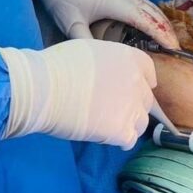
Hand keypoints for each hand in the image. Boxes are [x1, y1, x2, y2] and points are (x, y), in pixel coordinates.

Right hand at [0, 40, 156, 149]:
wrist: (44, 88)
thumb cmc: (58, 66)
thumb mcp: (90, 51)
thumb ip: (108, 63)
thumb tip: (106, 73)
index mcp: (129, 58)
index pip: (149, 73)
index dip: (141, 83)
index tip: (130, 91)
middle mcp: (136, 81)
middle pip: (145, 99)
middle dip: (132, 105)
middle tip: (112, 111)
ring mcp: (131, 107)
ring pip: (141, 122)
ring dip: (128, 124)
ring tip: (108, 126)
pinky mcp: (122, 130)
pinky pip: (129, 140)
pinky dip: (120, 141)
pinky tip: (105, 138)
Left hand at [16, 0, 178, 48]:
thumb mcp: (71, 22)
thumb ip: (86, 41)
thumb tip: (100, 60)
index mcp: (116, 2)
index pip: (146, 20)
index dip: (161, 34)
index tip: (174, 48)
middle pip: (153, 12)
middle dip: (167, 29)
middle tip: (177, 49)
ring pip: (148, 6)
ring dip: (161, 21)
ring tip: (169, 39)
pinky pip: (140, 3)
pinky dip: (151, 14)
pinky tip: (151, 23)